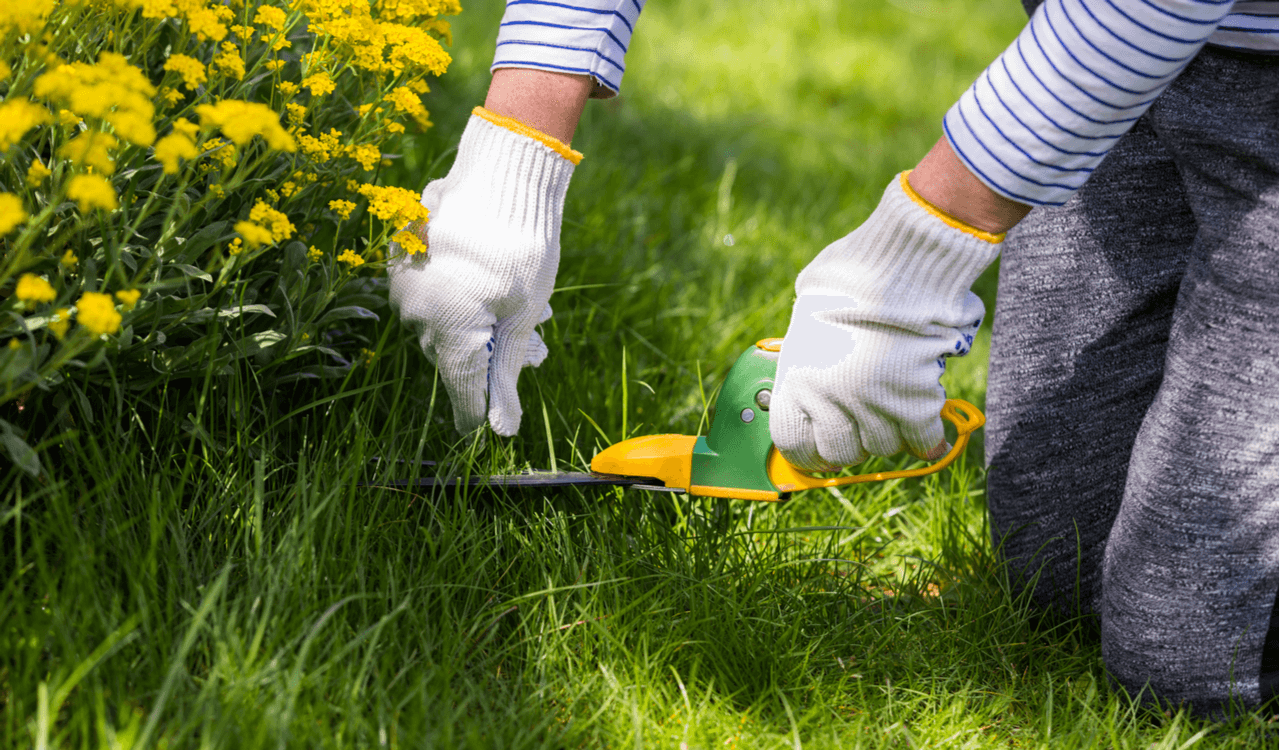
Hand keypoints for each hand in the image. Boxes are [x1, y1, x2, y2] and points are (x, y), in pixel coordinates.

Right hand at [388, 108, 580, 434]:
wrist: (503, 171)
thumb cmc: (522, 246)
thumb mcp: (524, 314)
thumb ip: (509, 371)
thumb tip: (500, 428)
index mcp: (446, 329)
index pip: (463, 388)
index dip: (481, 410)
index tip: (495, 428)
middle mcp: (417, 311)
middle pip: (458, 354)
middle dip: (498, 356)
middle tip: (539, 348)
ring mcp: (409, 281)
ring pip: (450, 322)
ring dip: (488, 325)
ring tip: (532, 310)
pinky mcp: (409, 255)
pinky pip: (437, 292)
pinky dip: (470, 297)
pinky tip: (501, 285)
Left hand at [769, 172, 1002, 470]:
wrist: (900, 263)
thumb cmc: (853, 278)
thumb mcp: (808, 316)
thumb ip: (809, 354)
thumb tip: (813, 373)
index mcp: (797, 377)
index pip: (792, 442)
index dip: (808, 450)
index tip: (820, 449)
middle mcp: (830, 399)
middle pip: (841, 452)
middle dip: (853, 441)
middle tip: (865, 424)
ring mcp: (873, 405)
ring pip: (883, 447)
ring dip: (891, 432)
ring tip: (896, 405)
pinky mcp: (916, 402)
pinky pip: (923, 441)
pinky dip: (929, 438)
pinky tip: (931, 427)